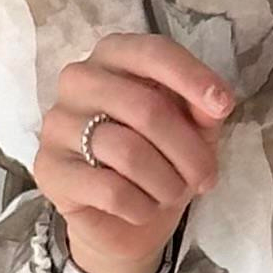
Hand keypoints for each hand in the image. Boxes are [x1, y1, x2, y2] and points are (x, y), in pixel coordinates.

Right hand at [39, 31, 232, 272]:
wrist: (125, 220)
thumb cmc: (160, 159)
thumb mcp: (193, 128)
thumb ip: (202, 108)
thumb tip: (215, 102)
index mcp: (113, 56)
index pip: (153, 52)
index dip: (193, 78)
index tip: (223, 106)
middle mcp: (78, 80)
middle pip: (146, 108)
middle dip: (189, 151)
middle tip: (206, 178)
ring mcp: (57, 124)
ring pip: (129, 152)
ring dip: (167, 183)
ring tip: (173, 194)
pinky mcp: (48, 169)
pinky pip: (111, 190)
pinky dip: (141, 207)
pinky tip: (144, 209)